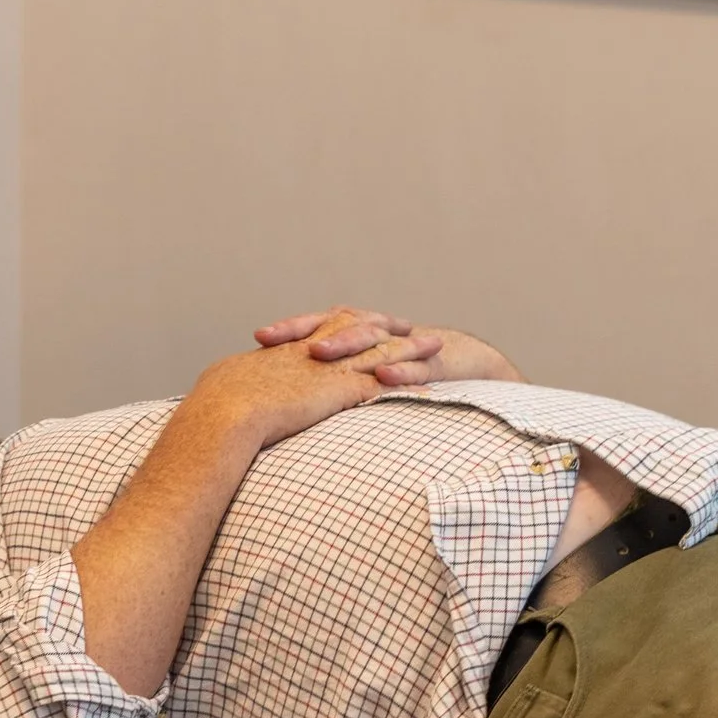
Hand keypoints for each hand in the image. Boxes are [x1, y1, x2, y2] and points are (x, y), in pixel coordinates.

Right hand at [188, 314, 416, 450]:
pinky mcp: (340, 390)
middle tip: (411, 326)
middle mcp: (314, 352)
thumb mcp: (226, 385)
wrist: (223, 409)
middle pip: (361, 328)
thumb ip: (238, 384)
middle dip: (388, 326)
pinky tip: (429, 391)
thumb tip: (225, 391)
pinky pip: (385, 386)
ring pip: (381, 353)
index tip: (366, 321)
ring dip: (410, 351)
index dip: (350, 323)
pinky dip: (408, 388)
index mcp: (290, 350)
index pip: (326, 327)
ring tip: (436, 347)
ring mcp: (329, 369)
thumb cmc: (216, 404)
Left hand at [255, 306, 520, 384]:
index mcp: (354, 331)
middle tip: (282, 345)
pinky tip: (384, 378)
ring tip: (323, 357)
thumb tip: (280, 392)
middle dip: (312, 335)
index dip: (289, 329)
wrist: (458, 360)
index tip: (258, 338)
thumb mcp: (357, 374)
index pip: (316, 325)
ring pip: (375, 344)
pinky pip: (415, 370)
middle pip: (341, 328)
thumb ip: (322, 378)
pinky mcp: (433, 365)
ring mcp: (405, 347)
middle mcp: (376, 333)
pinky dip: (400, 373)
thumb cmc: (395, 369)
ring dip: (349, 348)